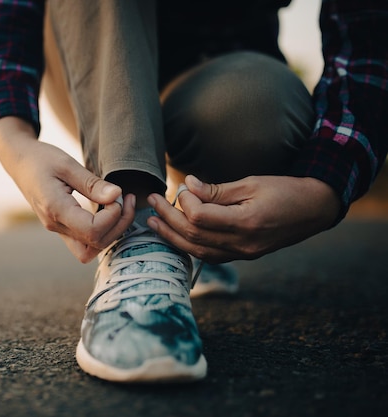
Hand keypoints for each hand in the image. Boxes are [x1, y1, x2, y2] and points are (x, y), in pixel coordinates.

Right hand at [0, 117, 135, 262]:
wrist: (19, 162)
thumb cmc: (41, 158)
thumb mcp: (67, 164)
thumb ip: (92, 184)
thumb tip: (117, 196)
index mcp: (55, 209)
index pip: (93, 230)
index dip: (113, 216)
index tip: (118, 194)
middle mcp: (55, 225)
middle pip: (96, 244)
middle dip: (118, 225)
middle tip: (125, 199)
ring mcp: (57, 229)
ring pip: (91, 250)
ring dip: (111, 232)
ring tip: (120, 206)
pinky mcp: (61, 227)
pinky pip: (85, 242)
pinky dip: (101, 232)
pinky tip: (108, 211)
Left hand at [146, 175, 340, 262]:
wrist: (314, 210)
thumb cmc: (285, 191)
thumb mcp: (251, 183)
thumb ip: (216, 189)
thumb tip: (187, 185)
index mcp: (246, 223)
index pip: (199, 218)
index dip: (184, 202)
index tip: (181, 186)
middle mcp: (242, 243)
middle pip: (193, 235)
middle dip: (168, 218)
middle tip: (153, 202)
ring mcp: (242, 253)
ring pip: (197, 250)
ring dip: (172, 236)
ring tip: (153, 223)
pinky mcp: (242, 255)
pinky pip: (208, 255)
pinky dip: (188, 245)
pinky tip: (175, 235)